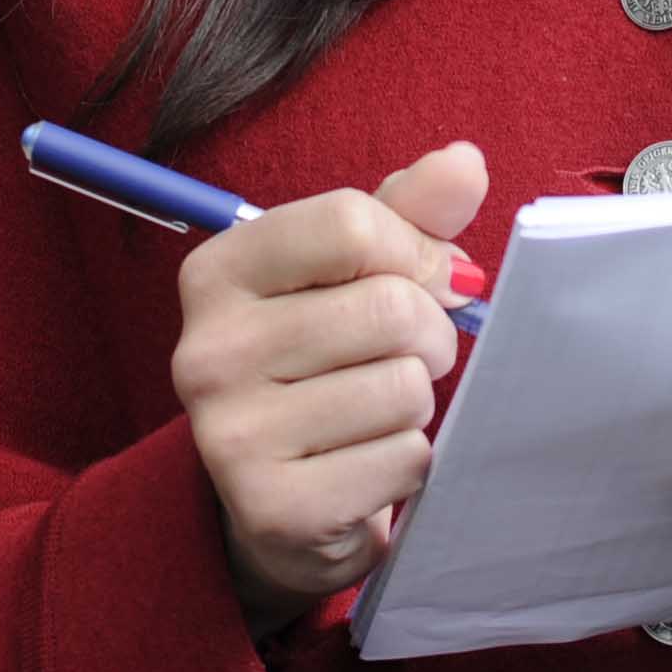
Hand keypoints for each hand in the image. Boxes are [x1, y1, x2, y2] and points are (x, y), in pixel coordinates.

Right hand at [170, 140, 490, 633]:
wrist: (280, 503)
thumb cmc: (324, 365)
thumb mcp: (352, 275)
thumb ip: (407, 214)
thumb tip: (464, 162)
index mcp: (217, 272)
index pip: (349, 222)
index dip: (416, 250)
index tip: (428, 278)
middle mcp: (207, 350)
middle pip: (388, 307)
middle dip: (428, 334)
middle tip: (408, 356)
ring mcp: (233, 435)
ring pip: (403, 386)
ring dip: (417, 402)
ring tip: (379, 411)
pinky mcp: (275, 509)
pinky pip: (403, 459)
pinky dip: (410, 463)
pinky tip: (369, 464)